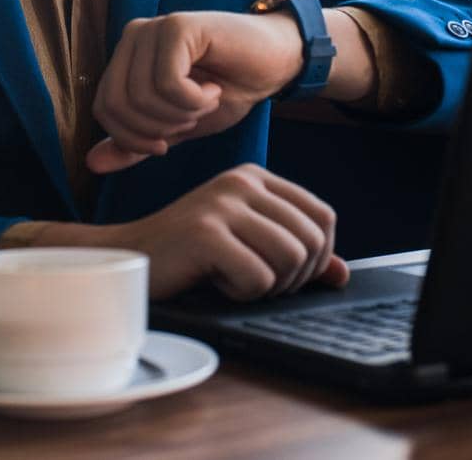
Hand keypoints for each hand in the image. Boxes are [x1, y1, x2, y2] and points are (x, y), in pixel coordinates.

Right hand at [36, 164, 350, 299]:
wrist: (129, 260)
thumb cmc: (189, 256)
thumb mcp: (248, 246)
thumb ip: (296, 255)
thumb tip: (342, 274)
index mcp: (255, 177)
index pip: (323, 215)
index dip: (319, 255)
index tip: (290, 273)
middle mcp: (241, 182)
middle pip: (311, 240)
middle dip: (294, 277)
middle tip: (258, 282)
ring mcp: (222, 205)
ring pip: (291, 259)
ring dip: (269, 286)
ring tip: (236, 280)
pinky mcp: (206, 233)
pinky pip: (258, 277)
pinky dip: (242, 293)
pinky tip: (215, 282)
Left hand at [86, 10, 303, 173]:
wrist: (275, 62)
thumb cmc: (229, 89)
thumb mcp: (176, 126)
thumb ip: (136, 143)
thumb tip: (91, 163)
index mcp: (127, 57)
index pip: (104, 109)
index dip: (133, 138)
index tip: (167, 141)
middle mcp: (134, 36)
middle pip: (117, 104)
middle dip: (156, 129)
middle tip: (191, 118)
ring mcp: (155, 28)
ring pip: (142, 96)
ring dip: (180, 114)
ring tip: (205, 101)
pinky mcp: (179, 26)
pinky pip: (168, 82)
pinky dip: (194, 100)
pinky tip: (214, 88)